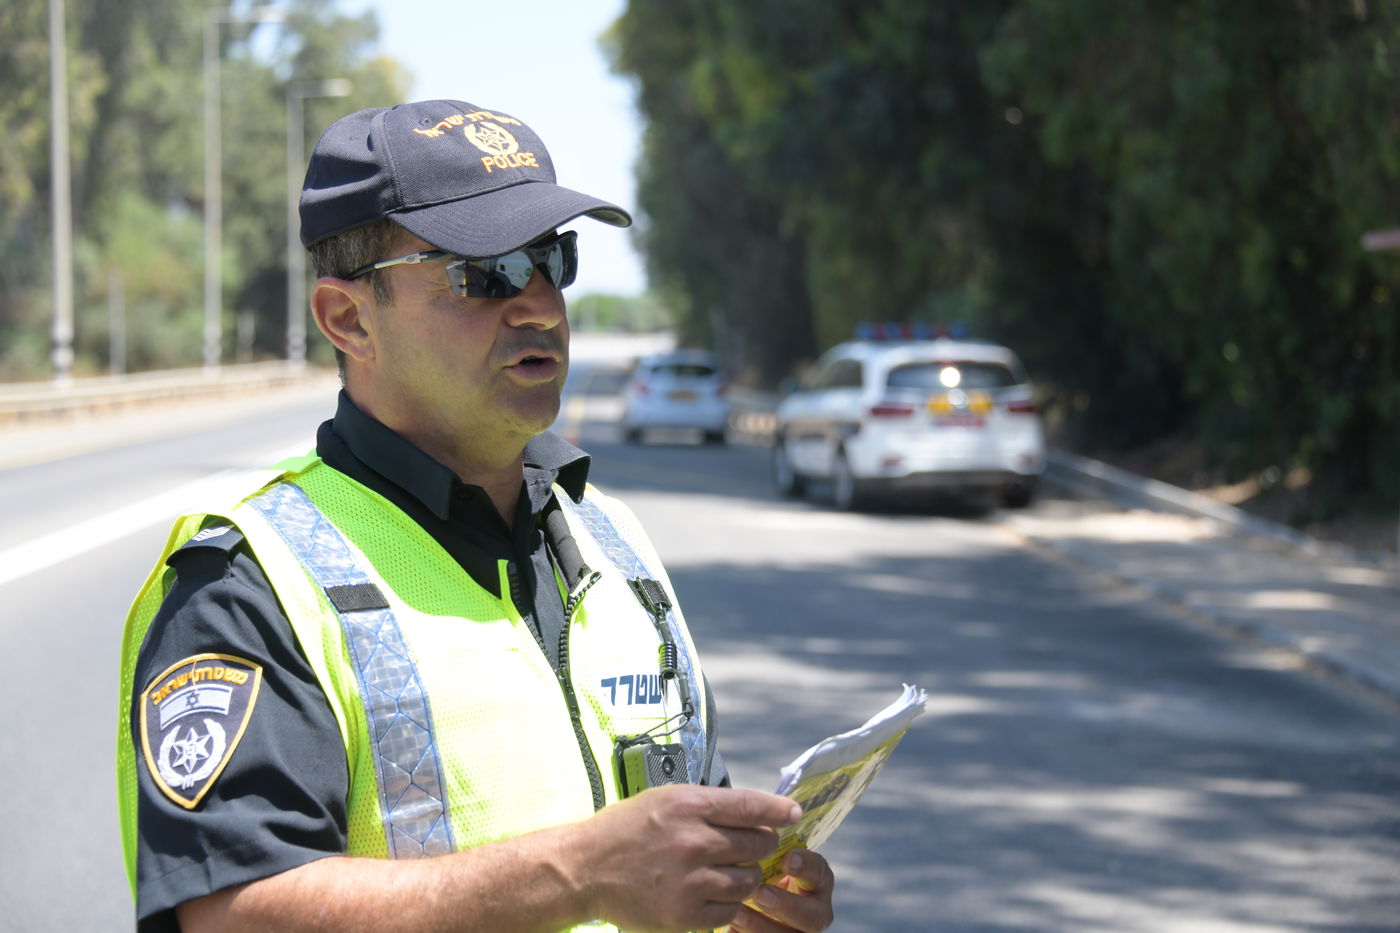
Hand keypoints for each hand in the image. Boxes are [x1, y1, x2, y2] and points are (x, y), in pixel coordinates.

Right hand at [573, 784, 801, 932]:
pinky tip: (710, 893)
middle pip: (757, 845)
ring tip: (726, 872)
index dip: (779, 810)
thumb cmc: (626, 830)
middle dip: (761, 846)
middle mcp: (693, 841)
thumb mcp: (665, 799)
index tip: (793, 813)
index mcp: (688, 806)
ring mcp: (690, 881)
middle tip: (751, 848)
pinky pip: (730, 910)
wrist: (585, 869)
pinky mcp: (685, 914)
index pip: (750, 806)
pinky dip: (727, 903)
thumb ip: (709, 805)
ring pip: (749, 880)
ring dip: (745, 877)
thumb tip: (755, 812)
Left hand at [724, 849, 833, 932]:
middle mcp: (814, 909)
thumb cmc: (761, 867)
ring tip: (737, 913)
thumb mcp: (767, 855)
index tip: (786, 858)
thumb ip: (768, 844)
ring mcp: (798, 930)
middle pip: (814, 917)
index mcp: (816, 880)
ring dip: (762, 926)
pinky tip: (731, 927)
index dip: (807, 867)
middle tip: (762, 894)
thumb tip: (761, 817)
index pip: (820, 873)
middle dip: (788, 906)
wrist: (750, 896)